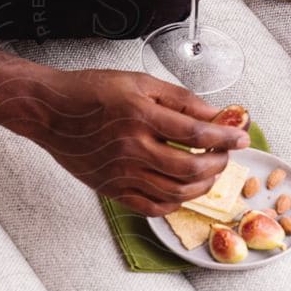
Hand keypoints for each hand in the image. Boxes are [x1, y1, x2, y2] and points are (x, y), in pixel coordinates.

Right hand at [21, 68, 249, 214]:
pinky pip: (153, 207)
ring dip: (202, 185)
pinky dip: (175, 203)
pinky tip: (183, 191)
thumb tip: (214, 114)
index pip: (196, 131)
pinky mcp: (113, 190)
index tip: (242, 137)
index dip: (224, 136)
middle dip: (217, 164)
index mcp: (140, 114)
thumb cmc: (92, 92)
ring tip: (210, 174)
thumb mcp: (138, 82)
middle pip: (190, 167)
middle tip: (225, 156)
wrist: (49, 111)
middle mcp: (132, 146)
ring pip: (176, 191)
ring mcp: (122, 173)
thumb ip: (179, 98)